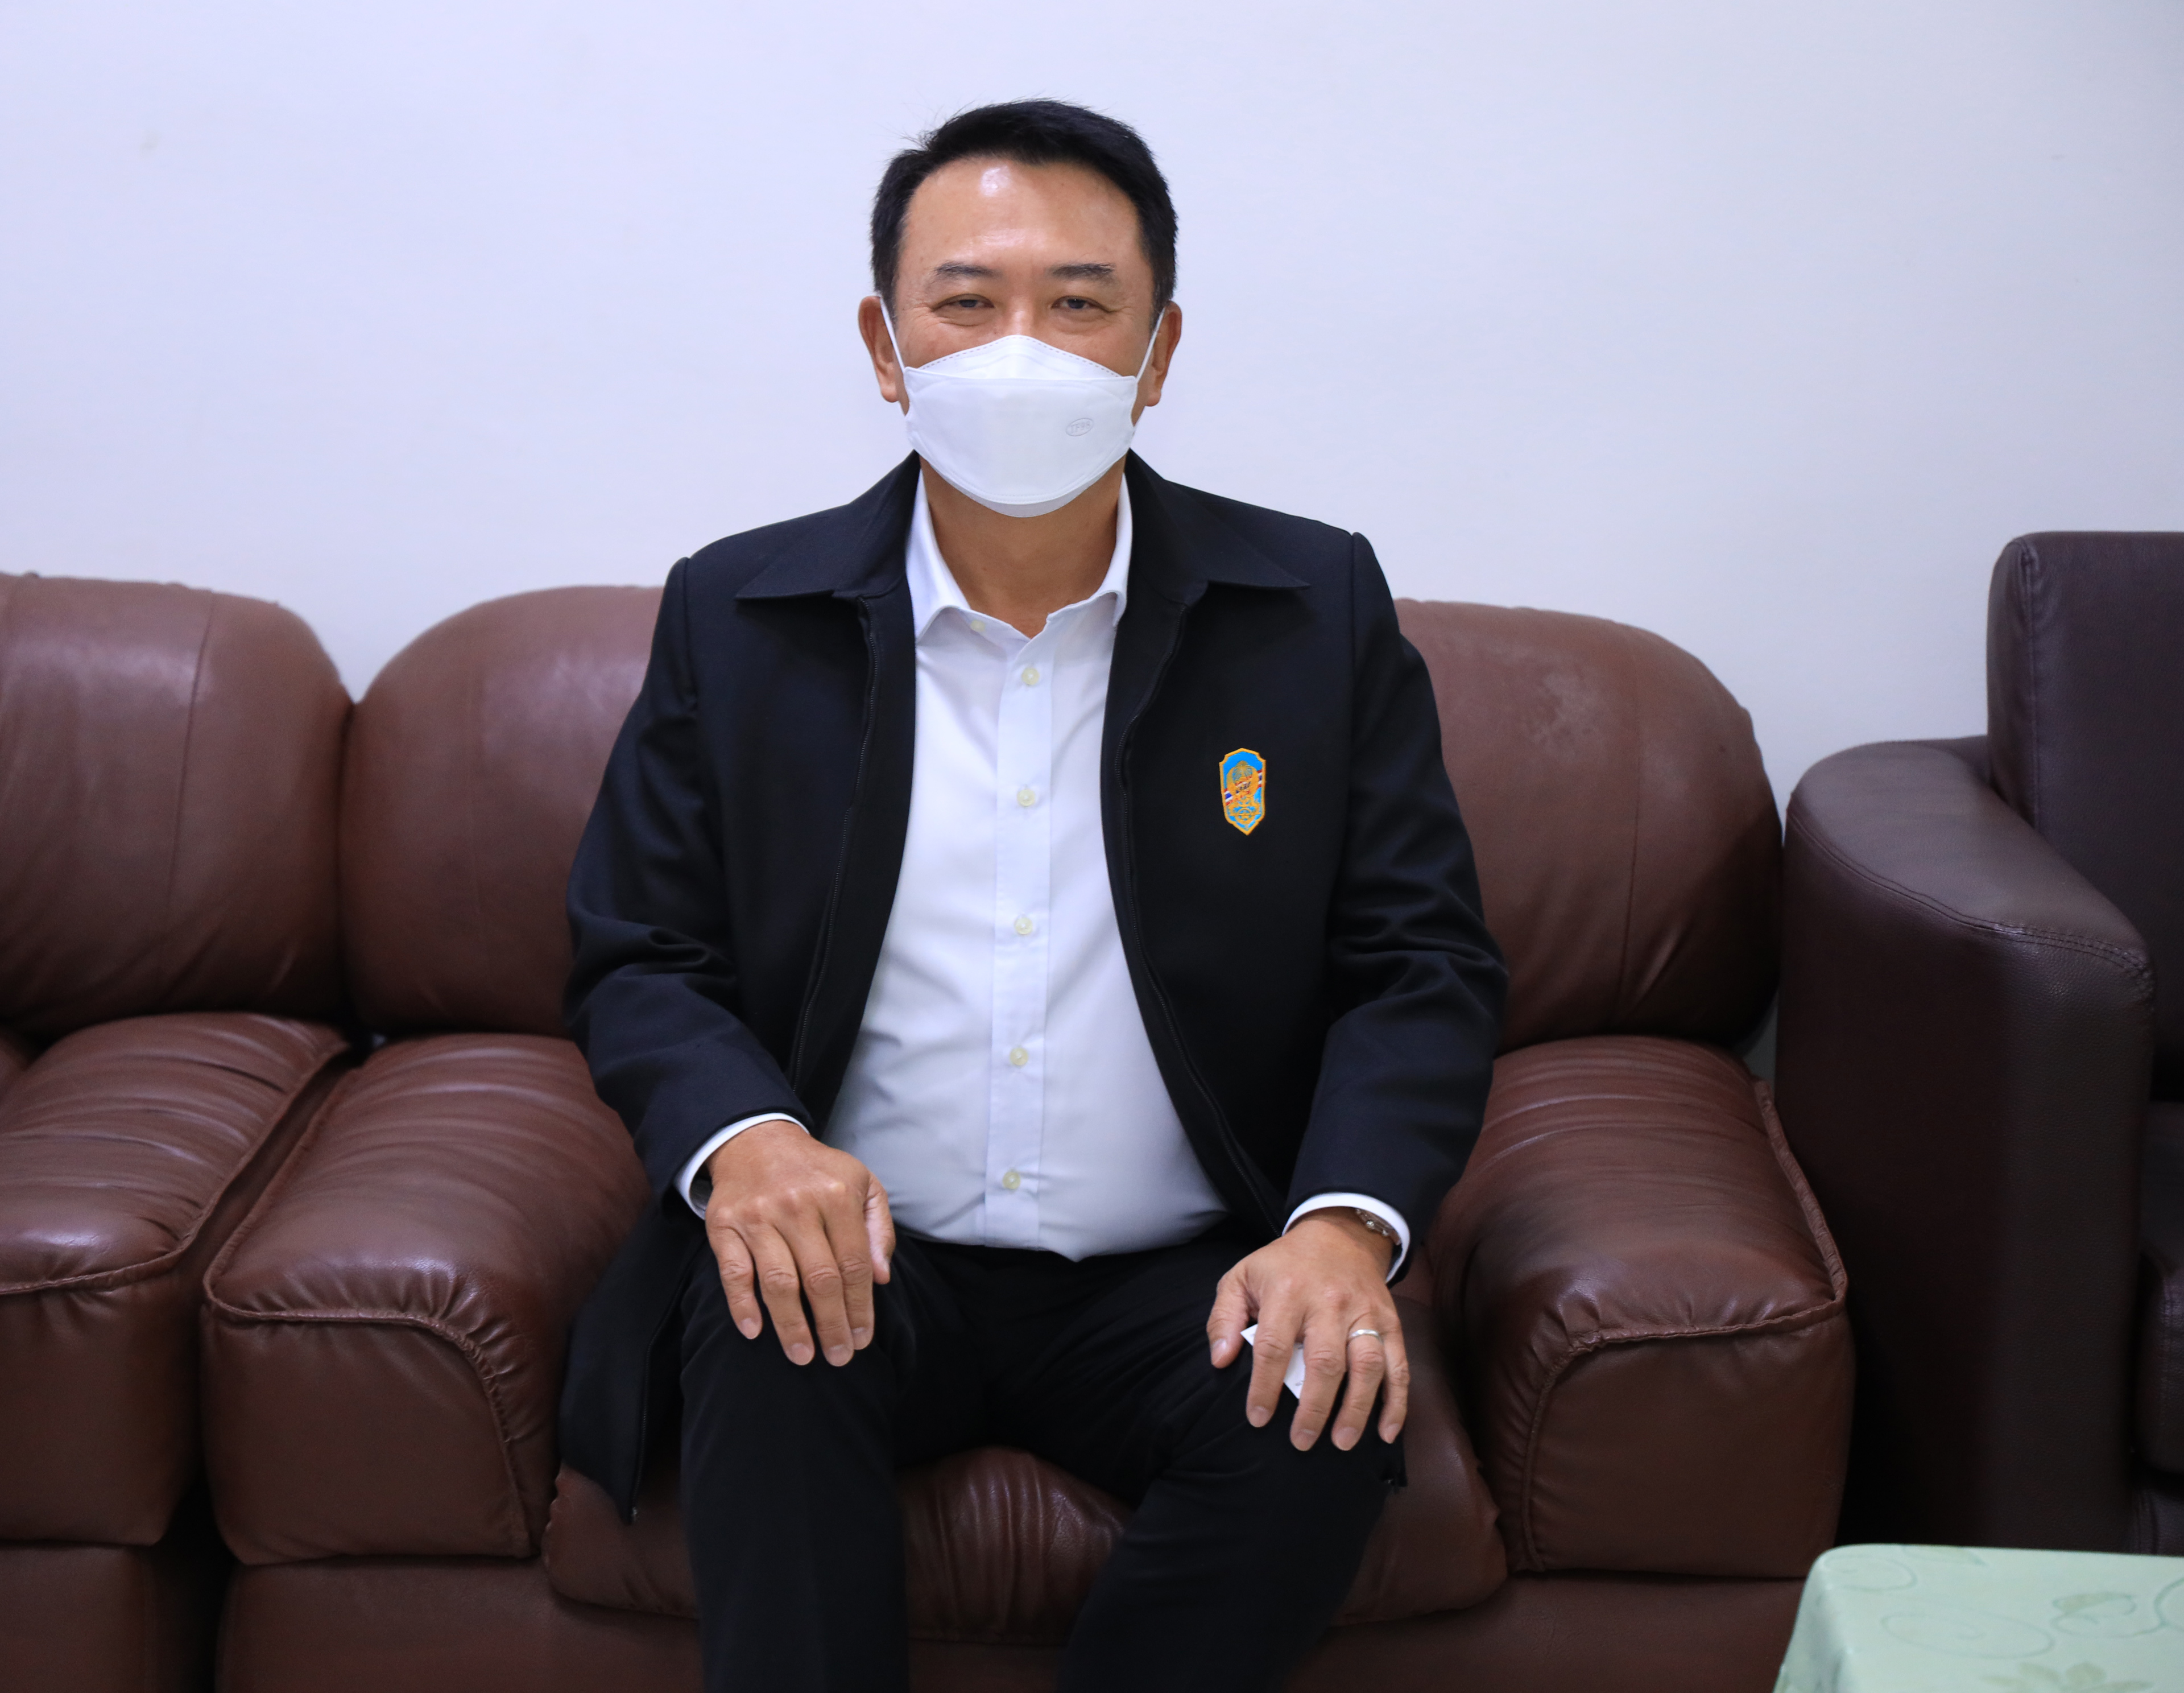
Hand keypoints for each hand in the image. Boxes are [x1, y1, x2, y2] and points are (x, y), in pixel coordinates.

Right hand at [703, 1120, 894, 1367]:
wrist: (757, 1140)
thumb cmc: (817, 1172)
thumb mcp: (862, 1183)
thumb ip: (878, 1228)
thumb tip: (880, 1278)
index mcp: (837, 1195)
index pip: (854, 1264)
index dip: (860, 1307)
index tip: (862, 1338)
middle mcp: (798, 1205)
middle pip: (820, 1279)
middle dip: (832, 1324)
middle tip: (838, 1357)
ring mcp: (759, 1216)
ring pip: (778, 1282)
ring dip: (791, 1325)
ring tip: (803, 1355)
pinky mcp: (725, 1225)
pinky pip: (734, 1272)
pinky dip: (742, 1305)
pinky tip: (755, 1331)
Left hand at [1206, 1211, 1406, 1451]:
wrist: (1339, 1234)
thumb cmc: (1283, 1265)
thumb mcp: (1242, 1277)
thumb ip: (1224, 1318)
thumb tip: (1221, 1361)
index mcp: (1288, 1291)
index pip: (1273, 1345)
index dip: (1264, 1386)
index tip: (1257, 1418)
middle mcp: (1329, 1301)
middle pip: (1325, 1361)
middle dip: (1314, 1408)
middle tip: (1301, 1441)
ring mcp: (1365, 1312)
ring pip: (1367, 1365)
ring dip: (1357, 1408)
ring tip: (1342, 1442)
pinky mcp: (1391, 1322)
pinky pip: (1399, 1365)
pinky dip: (1397, 1401)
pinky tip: (1387, 1431)